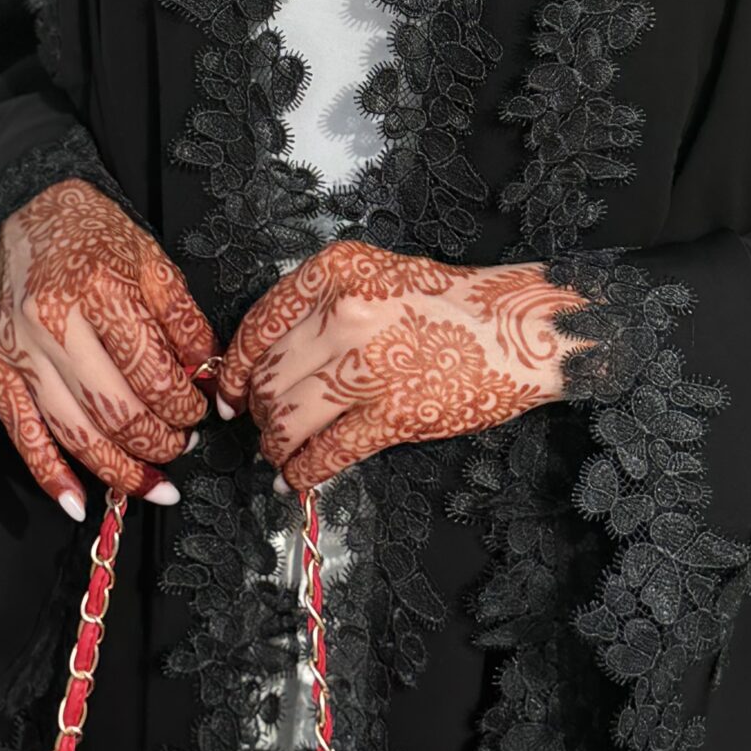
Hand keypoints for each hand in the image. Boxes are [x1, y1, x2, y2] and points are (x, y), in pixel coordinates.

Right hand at [0, 177, 218, 520]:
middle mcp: (52, 323)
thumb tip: (211, 376)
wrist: (29, 209)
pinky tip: (79, 502)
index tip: (200, 412)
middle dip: (157, 441)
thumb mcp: (153, 261)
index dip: (181, 404)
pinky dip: (49, 474)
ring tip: (154, 485)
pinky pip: (21, 432)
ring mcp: (18, 349)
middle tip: (182, 446)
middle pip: (113, 408)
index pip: (148, 371)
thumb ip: (183, 321)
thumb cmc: (96, 235)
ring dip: (118, 468)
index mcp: (98, 290)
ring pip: (74, 431)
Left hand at [216, 239, 596, 492]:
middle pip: (269, 380)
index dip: (236, 370)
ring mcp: (367, 367)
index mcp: (336, 272)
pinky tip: (298, 478)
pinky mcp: (391, 415)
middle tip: (262, 426)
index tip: (230, 393)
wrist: (520, 328)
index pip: (258, 327)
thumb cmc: (449, 302)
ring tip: (281, 454)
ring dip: (276, 446)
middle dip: (258, 413)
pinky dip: (302, 473)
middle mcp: (345, 314)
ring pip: (287, 420)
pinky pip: (324, 454)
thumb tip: (267, 355)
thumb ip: (319, 305)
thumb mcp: (374, 276)